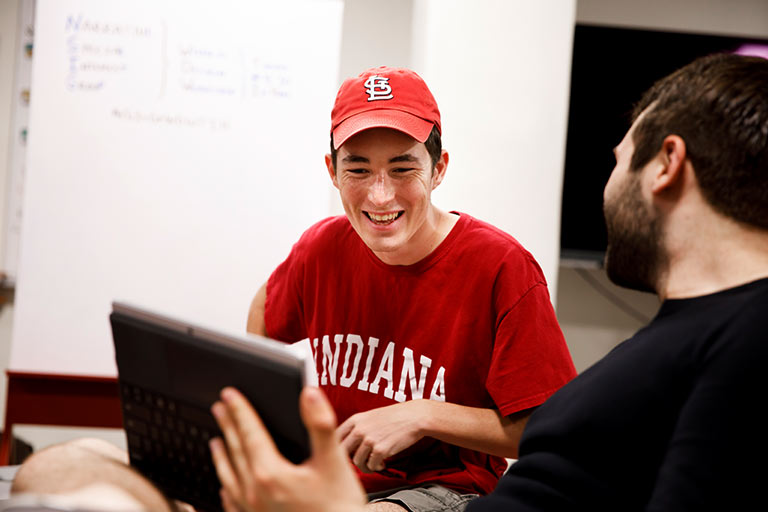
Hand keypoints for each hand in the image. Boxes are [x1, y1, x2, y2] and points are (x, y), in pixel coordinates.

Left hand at [209, 386, 366, 511]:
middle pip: (236, 452)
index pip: (250, 433)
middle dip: (227, 426)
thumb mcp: (334, 462)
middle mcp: (255, 493)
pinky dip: (226, 489)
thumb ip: (320, 425)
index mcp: (271, 474)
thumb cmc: (339, 507)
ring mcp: (253, 511)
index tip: (228, 394)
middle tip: (218, 408)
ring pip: (230, 477)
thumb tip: (310, 394)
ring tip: (215, 442)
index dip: (239, 410)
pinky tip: (225, 487)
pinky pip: (233, 503)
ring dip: (222, 456)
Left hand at [337, 400, 430, 472]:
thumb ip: (357, 427)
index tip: (344, 454)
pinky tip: (382, 464)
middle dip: (350, 459)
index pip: (335, 437)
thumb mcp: (370, 416)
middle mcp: (359, 429)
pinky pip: (371, 466)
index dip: (337, 447)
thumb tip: (346, 446)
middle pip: (342, 452)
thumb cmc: (394, 417)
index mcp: (355, 419)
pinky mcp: (380, 450)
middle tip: (360, 461)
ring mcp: (369, 440)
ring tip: (374, 463)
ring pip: (356, 462)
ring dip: (365, 466)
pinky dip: (376, 468)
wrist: (414, 417)